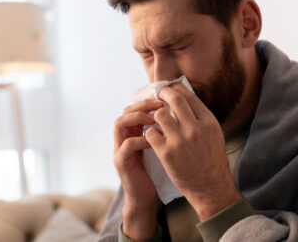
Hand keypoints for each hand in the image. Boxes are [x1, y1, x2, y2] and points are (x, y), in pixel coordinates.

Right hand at [113, 99, 162, 238]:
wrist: (145, 198)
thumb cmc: (155, 171)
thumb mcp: (159, 147)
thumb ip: (161, 131)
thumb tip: (178, 113)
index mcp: (132, 133)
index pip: (134, 108)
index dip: (147, 102)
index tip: (164, 100)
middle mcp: (122, 138)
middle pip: (125, 111)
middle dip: (142, 105)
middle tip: (160, 105)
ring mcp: (119, 150)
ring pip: (120, 123)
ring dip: (138, 117)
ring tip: (155, 119)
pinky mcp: (121, 162)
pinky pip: (127, 144)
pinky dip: (142, 139)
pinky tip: (156, 140)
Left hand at [145, 84, 241, 220]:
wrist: (211, 187)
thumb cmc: (212, 160)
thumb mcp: (214, 134)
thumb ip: (200, 117)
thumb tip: (185, 99)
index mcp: (208, 122)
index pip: (189, 96)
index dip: (176, 89)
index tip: (169, 89)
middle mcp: (195, 128)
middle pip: (174, 99)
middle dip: (163, 94)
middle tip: (158, 95)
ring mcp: (180, 141)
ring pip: (160, 114)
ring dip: (155, 115)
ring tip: (155, 120)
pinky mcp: (167, 153)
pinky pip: (151, 133)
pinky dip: (150, 132)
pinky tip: (153, 136)